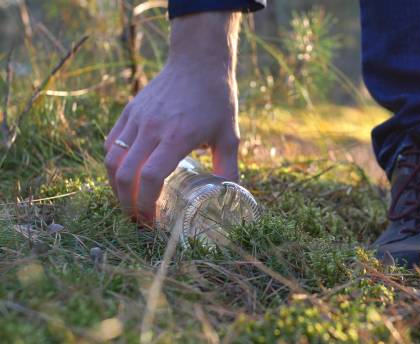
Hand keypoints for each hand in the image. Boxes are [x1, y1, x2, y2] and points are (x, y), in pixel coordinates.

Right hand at [104, 12, 240, 222]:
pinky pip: (110, 143)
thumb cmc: (217, 99)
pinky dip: (112, 165)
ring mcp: (136, 118)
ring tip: (128, 203)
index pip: (150, 177)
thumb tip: (230, 196)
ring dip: (115, 187)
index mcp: (177, 136)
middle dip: (128, 204)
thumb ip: (229, 168)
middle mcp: (152, 128)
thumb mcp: (229, 135)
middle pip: (124, 174)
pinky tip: (123, 176)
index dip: (147, 204)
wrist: (198, 61)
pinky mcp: (129, 111)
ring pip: (111, 160)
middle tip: (138, 220)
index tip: (152, 221)